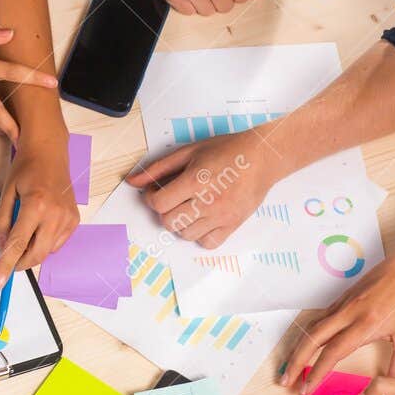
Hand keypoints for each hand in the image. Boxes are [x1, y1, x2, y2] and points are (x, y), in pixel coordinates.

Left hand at [0, 132, 80, 285]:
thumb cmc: (26, 168)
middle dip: (21, 263)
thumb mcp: (7, 192)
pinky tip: (40, 224)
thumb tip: (4, 246)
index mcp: (36, 205)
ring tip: (26, 229)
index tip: (0, 280)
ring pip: (48, 250)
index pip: (18, 244)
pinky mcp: (75, 219)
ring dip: (33, 250)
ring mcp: (68, 217)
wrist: (49, 152)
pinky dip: (45, 241)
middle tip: (9, 261)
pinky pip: (57, 242)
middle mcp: (55, 214)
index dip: (6, 264)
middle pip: (37, 254)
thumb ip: (3, 221)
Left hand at [124, 128, 278, 247]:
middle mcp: (207, 201)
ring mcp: (221, 216)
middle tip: (173, 199)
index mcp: (194, 181)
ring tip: (189, 207)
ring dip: (181, 223)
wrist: (261, 158)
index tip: (157, 192)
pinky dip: (200, 235)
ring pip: (186, 235)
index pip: (158, 203)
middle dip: (165, 211)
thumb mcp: (189, 152)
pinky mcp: (233, 225)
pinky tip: (203, 219)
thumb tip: (132, 181)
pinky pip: (207, 243)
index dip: (151, 198)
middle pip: (169, 222)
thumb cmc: (227, 151)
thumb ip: (159, 168)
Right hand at [281, 215, 394, 394]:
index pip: (332, 352)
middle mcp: (349, 312)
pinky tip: (308, 343)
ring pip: (313, 327)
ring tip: (291, 367)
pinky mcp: (345, 296)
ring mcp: (345, 302)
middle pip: (312, 338)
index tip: (306, 388)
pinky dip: (309, 333)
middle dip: (295, 362)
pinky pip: (321, 317)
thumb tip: (389, 387)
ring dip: (299, 348)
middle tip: (285, 381)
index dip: (316, 372)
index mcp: (365, 324)